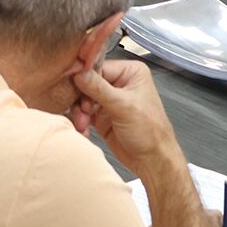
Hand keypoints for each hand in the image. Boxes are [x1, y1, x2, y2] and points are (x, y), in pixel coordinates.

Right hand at [69, 59, 180, 176]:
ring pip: (83, 99)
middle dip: (81, 99)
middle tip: (83, 111)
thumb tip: (79, 73)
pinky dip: (81, 121)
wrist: (152, 159)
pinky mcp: (102, 116)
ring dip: (80, 112)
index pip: (99, 67)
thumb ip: (99, 88)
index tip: (75, 87)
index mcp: (131, 73)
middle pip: (87, 83)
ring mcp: (109, 100)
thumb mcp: (123, 106)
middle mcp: (119, 84)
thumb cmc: (151, 132)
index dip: (85, 78)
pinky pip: (83, 113)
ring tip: (83, 124)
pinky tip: (84, 130)